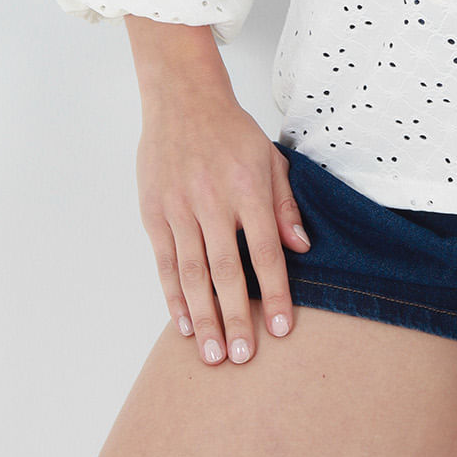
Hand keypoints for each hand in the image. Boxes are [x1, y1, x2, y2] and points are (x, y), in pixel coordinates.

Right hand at [125, 18, 313, 365]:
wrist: (183, 100)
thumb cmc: (232, 132)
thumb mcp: (271, 159)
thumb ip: (285, 206)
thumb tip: (302, 249)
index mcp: (248, 187)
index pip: (264, 250)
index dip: (273, 292)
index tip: (280, 329)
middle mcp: (212, 200)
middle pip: (226, 270)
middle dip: (235, 317)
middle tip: (242, 357)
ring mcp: (179, 207)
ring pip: (192, 272)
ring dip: (203, 317)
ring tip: (213, 353)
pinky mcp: (154, 212)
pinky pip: (166, 262)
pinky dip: (173, 296)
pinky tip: (183, 324)